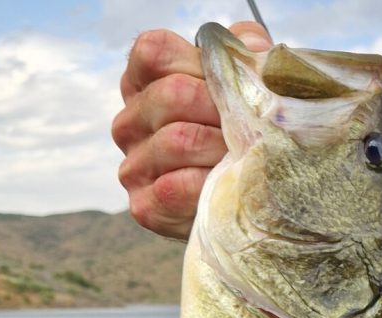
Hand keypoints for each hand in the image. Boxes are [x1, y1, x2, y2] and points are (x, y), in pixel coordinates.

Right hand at [111, 21, 271, 239]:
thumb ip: (246, 54)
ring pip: (178, 140)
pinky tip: (227, 187)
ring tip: (246, 161)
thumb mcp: (249, 88)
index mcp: (145, 82)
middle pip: (173, 94)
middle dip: (223, 112)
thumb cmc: (247, 139)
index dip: (202, 67)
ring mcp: (133, 165)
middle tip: (251, 132)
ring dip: (223, 151)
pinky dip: (210, 186)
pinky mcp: (145, 206)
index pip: (156, 52)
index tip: (231, 91)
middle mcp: (129, 121)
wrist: (252, 208)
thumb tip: (249, 45)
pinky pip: (175, 188)